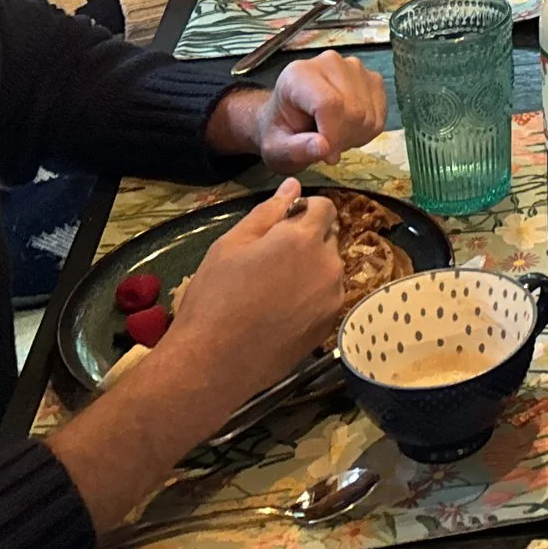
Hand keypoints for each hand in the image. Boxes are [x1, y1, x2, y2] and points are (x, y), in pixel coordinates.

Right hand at [161, 181, 344, 399]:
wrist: (214, 362)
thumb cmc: (215, 297)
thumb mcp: (231, 245)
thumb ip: (268, 211)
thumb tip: (293, 185)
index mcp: (304, 238)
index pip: (325, 207)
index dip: (303, 212)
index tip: (279, 228)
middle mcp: (328, 264)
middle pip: (328, 238)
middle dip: (306, 241)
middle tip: (269, 262)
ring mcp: (333, 296)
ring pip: (328, 268)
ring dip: (310, 269)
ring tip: (273, 290)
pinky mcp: (330, 324)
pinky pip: (327, 296)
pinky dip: (312, 296)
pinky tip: (282, 312)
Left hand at [250, 50, 388, 170]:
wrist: (290, 118)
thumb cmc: (281, 131)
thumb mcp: (277, 148)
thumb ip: (296, 149)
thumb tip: (323, 147)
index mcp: (298, 74)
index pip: (329, 103)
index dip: (332, 135)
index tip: (326, 155)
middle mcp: (329, 62)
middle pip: (353, 109)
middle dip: (343, 139)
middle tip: (327, 148)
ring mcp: (355, 68)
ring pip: (368, 114)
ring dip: (355, 136)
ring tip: (335, 137)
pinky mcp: (372, 78)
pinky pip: (380, 113)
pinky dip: (368, 130)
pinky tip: (348, 130)